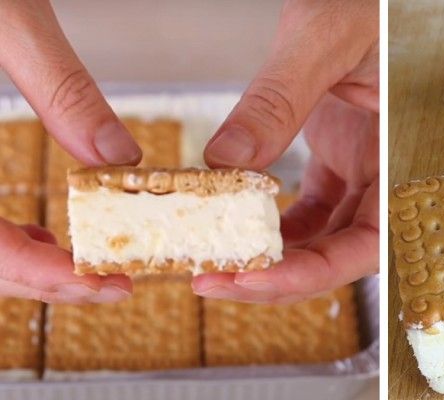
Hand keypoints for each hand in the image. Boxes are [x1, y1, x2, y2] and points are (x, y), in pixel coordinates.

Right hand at [0, 0, 136, 301]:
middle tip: (110, 283)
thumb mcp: (7, 15)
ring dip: (21, 264)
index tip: (102, 283)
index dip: (37, 274)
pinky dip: (1, 237)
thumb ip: (59, 87)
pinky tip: (44, 234)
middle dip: (40, 278)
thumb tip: (120, 157)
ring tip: (84, 267)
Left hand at [192, 0, 378, 302]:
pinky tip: (236, 221)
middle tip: (213, 280)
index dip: (311, 274)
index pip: (366, 244)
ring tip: (215, 259)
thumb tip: (226, 161)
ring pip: (321, 237)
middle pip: (338, 253)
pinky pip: (308, 208)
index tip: (252, 279)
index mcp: (401, 156)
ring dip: (270, 255)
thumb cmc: (372, 1)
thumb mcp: (325, 42)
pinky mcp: (340, 159)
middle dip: (276, 277)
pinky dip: (271, 221)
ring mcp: (363, 170)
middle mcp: (386, 174)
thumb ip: (278, 100)